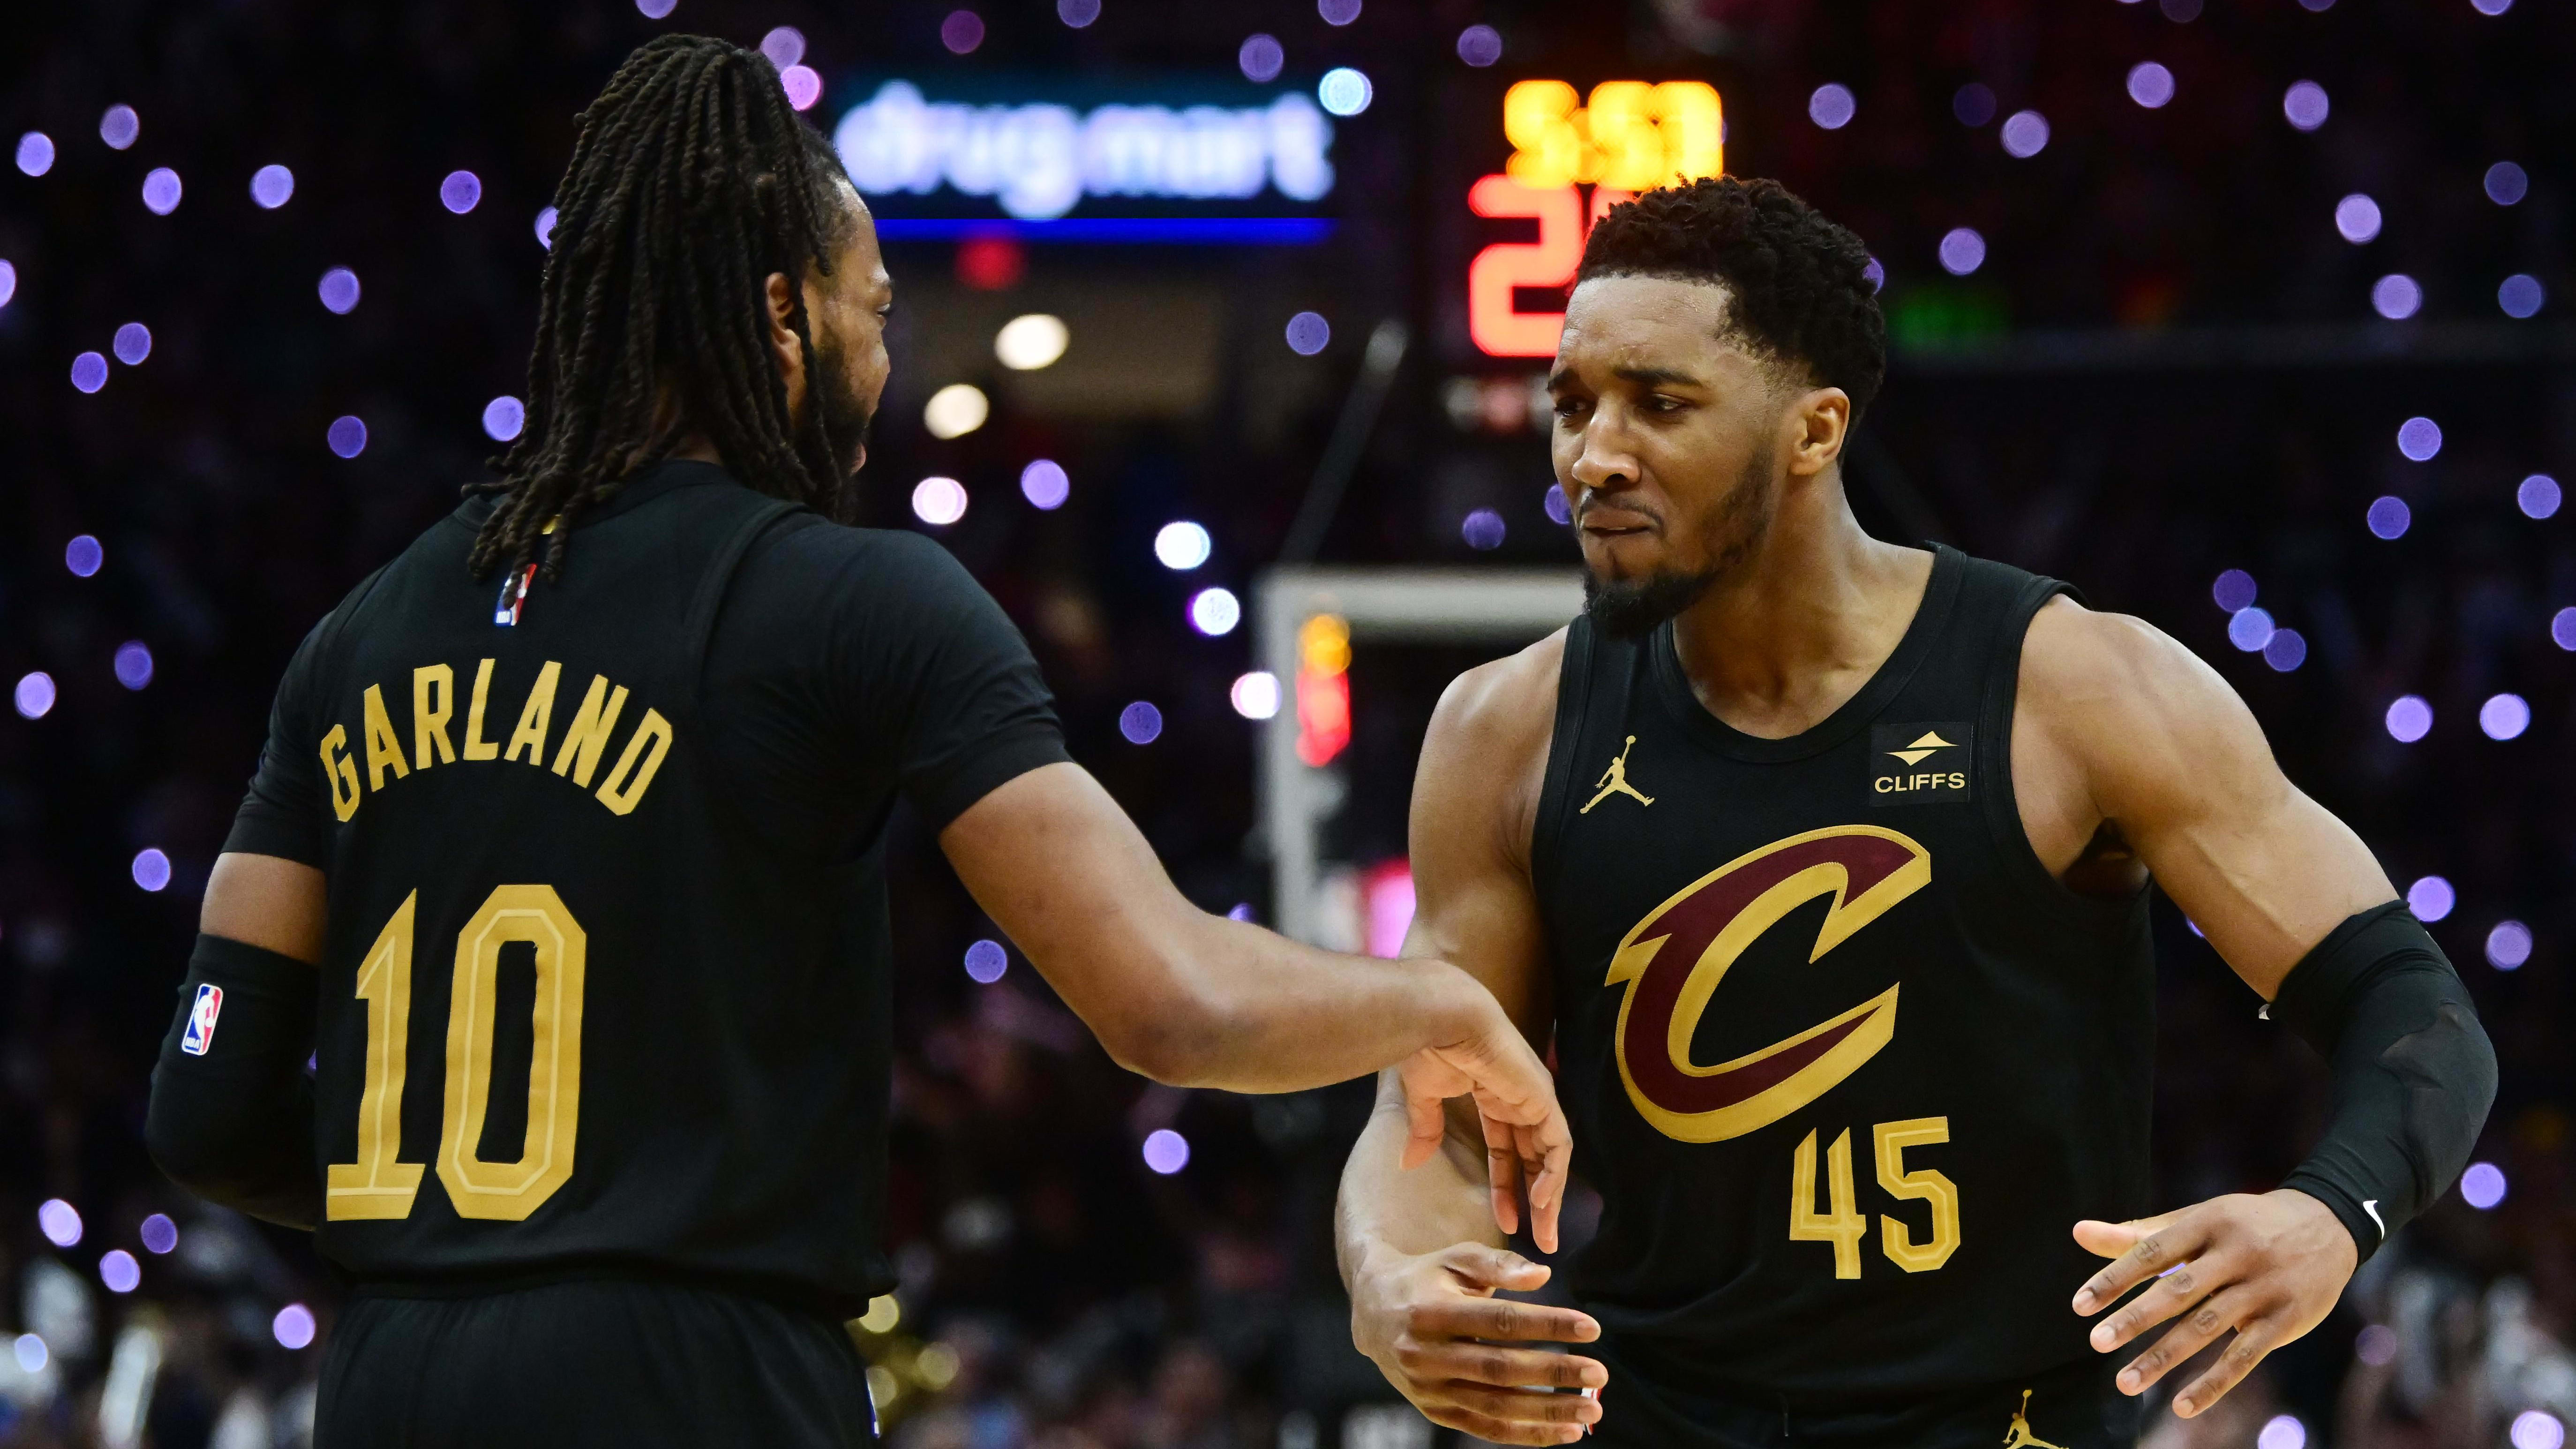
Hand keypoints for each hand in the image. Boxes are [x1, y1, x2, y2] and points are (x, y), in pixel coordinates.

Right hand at [1350, 1242, 1605, 1445]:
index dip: (1547, 1324)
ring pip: (1495, 1406)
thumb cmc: (1426, 1279)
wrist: (1373, 1313)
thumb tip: (1543, 1275)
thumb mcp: (1455, 1258)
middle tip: (1599, 1374)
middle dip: (1554, 1374)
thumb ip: (1498, 1263)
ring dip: (1547, 1412)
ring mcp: (1428, 1389)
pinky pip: (1485, 1428)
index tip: (1591, 1327)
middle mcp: (1425, 1355)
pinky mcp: (1434, 1412)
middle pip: (1499, 1369)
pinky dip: (1526, 1435)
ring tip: (1590, 1409)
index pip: (1499, 1322)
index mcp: (1431, 1312)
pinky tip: (1564, 1432)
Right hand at [1396, 994, 1572, 1251]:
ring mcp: (1536, 1098)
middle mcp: (1522, 1099)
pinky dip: (1553, 1174)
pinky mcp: (1542, 1098)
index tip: (1504, 1222)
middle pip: (1536, 1160)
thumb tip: (1408, 1162)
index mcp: (1496, 1097)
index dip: (1505, 1186)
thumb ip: (1425, 1129)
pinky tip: (1541, 1201)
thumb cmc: (1429, 1047)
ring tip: (1544, 1236)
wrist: (1439, 1016)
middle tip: (1540, 1242)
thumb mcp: (1424, 1097)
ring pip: (1552, 1157)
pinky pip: (1557, 1144)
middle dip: (1537, 1202)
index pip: (1507, 1150)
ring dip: (1550, 1198)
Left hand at [2070, 1189, 2357, 1417]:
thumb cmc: (2244, 1224)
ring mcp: (2263, 1288)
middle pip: (2178, 1290)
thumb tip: (2078, 1232)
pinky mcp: (2286, 1320)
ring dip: (2164, 1357)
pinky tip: (2182, 1406)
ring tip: (2125, 1382)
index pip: (2152, 1252)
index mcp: (2207, 1222)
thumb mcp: (2197, 1220)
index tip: (2080, 1306)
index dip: (2115, 1278)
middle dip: (2136, 1318)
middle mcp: (2236, 1253)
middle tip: (2096, 1342)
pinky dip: (2214, 1383)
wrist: (2329, 1224)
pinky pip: (2245, 1357)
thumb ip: (2138, 1234)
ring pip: (2207, 1327)